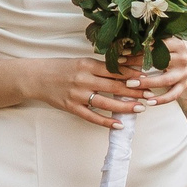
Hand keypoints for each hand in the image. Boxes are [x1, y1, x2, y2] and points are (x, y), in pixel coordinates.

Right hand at [36, 56, 150, 128]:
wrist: (36, 78)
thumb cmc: (61, 68)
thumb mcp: (80, 61)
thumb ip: (100, 66)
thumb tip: (124, 65)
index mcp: (87, 65)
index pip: (114, 70)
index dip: (131, 74)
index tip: (146, 77)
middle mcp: (83, 79)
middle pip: (114, 86)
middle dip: (134, 91)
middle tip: (150, 94)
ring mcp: (77, 95)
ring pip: (106, 102)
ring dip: (125, 106)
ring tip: (140, 108)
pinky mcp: (71, 107)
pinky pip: (91, 116)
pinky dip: (106, 121)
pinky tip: (119, 124)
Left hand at [128, 34, 186, 110]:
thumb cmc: (171, 51)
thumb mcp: (166, 42)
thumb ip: (150, 42)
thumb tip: (123, 41)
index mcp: (176, 43)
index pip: (156, 45)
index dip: (138, 48)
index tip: (122, 51)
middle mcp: (182, 58)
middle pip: (159, 61)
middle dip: (138, 63)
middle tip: (121, 66)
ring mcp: (184, 73)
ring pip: (165, 79)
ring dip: (147, 83)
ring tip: (129, 84)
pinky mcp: (184, 85)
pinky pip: (173, 95)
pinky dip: (161, 100)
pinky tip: (148, 102)